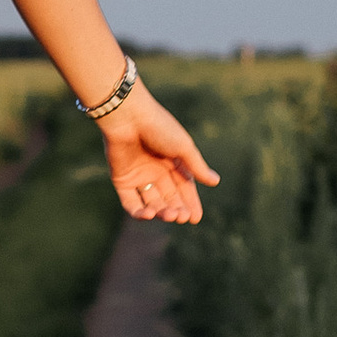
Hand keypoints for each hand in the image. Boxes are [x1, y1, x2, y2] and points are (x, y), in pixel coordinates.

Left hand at [99, 84, 217, 224]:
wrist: (128, 117)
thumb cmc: (159, 128)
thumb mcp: (183, 147)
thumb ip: (197, 166)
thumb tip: (215, 182)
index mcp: (172, 162)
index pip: (184, 188)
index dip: (190, 203)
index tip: (195, 219)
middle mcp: (156, 170)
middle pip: (168, 198)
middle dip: (176, 210)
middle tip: (181, 217)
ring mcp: (138, 176)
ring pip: (152, 202)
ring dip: (161, 212)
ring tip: (169, 215)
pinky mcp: (121, 180)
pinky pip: (130, 202)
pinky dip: (139, 212)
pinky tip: (150, 214)